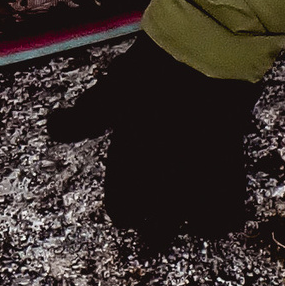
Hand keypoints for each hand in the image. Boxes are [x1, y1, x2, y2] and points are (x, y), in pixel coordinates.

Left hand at [47, 36, 257, 248]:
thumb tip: (53, 128)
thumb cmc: (148, 74)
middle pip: (156, 231)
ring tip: (187, 217)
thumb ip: (81, 120)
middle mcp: (163, 184)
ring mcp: (199, 180)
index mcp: (130, 169)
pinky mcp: (231, 169)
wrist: (201, 54)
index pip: (122, 210)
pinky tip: (217, 209)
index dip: (122, 207)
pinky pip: (229, 211)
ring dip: (189, 224)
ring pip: (195, 226)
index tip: (125, 200)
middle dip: (152, 227)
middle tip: (153, 218)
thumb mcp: (106, 94)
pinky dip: (223, 216)